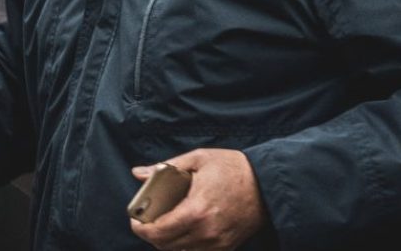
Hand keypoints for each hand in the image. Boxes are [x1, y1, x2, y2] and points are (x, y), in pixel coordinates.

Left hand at [130, 149, 264, 250]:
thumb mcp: (198, 159)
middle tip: (146, 220)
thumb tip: (138, 172)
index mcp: (196, 210)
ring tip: (163, 223)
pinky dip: (183, 245)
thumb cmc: (232, 168)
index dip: (140, 228)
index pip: (159, 231)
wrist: (266, 184)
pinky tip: (181, 229)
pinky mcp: (225, 247)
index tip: (134, 219)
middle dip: (150, 234)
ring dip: (166, 241)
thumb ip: (166, 167)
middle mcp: (206, 232)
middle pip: (165, 245)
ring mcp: (217, 243)